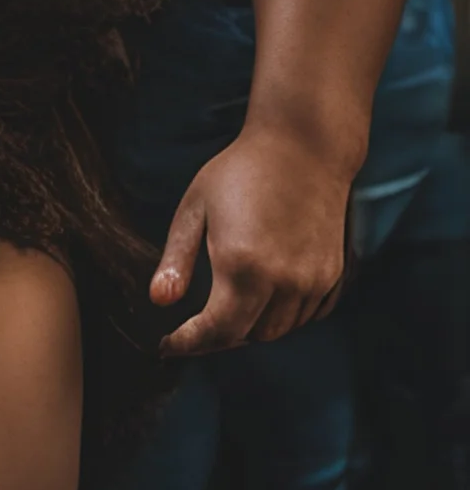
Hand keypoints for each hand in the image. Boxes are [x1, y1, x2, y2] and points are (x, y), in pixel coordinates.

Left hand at [151, 119, 351, 355]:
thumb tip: (158, 301)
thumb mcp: (195, 209)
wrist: (305, 145)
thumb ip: (176, 260)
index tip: (168, 344)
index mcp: (242, 266)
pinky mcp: (331, 274)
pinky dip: (281, 317)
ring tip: (226, 311)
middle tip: (193, 328)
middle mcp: (282, 281)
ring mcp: (312, 280)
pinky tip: (263, 299)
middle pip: (246, 337)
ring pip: (277, 330)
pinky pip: (304, 316)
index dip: (187, 343)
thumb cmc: (242, 170)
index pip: (214, 331)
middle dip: (216, 338)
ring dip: (250, 328)